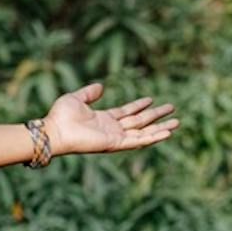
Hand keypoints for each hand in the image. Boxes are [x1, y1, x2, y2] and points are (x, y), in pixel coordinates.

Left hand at [42, 83, 177, 157]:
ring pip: (143, 132)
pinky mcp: (115, 144)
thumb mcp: (76, 98)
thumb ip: (89, 93)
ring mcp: (115, 137)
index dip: (140, 106)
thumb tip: (101, 86)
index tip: (151, 99)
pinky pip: (138, 141)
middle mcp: (112, 129)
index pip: (127, 112)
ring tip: (177, 123)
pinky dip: (153, 138)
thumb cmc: (60, 116)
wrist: (54, 130)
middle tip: (173, 109)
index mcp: (104, 119)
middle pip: (140, 122)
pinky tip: (166, 134)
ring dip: (160, 128)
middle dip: (156, 116)